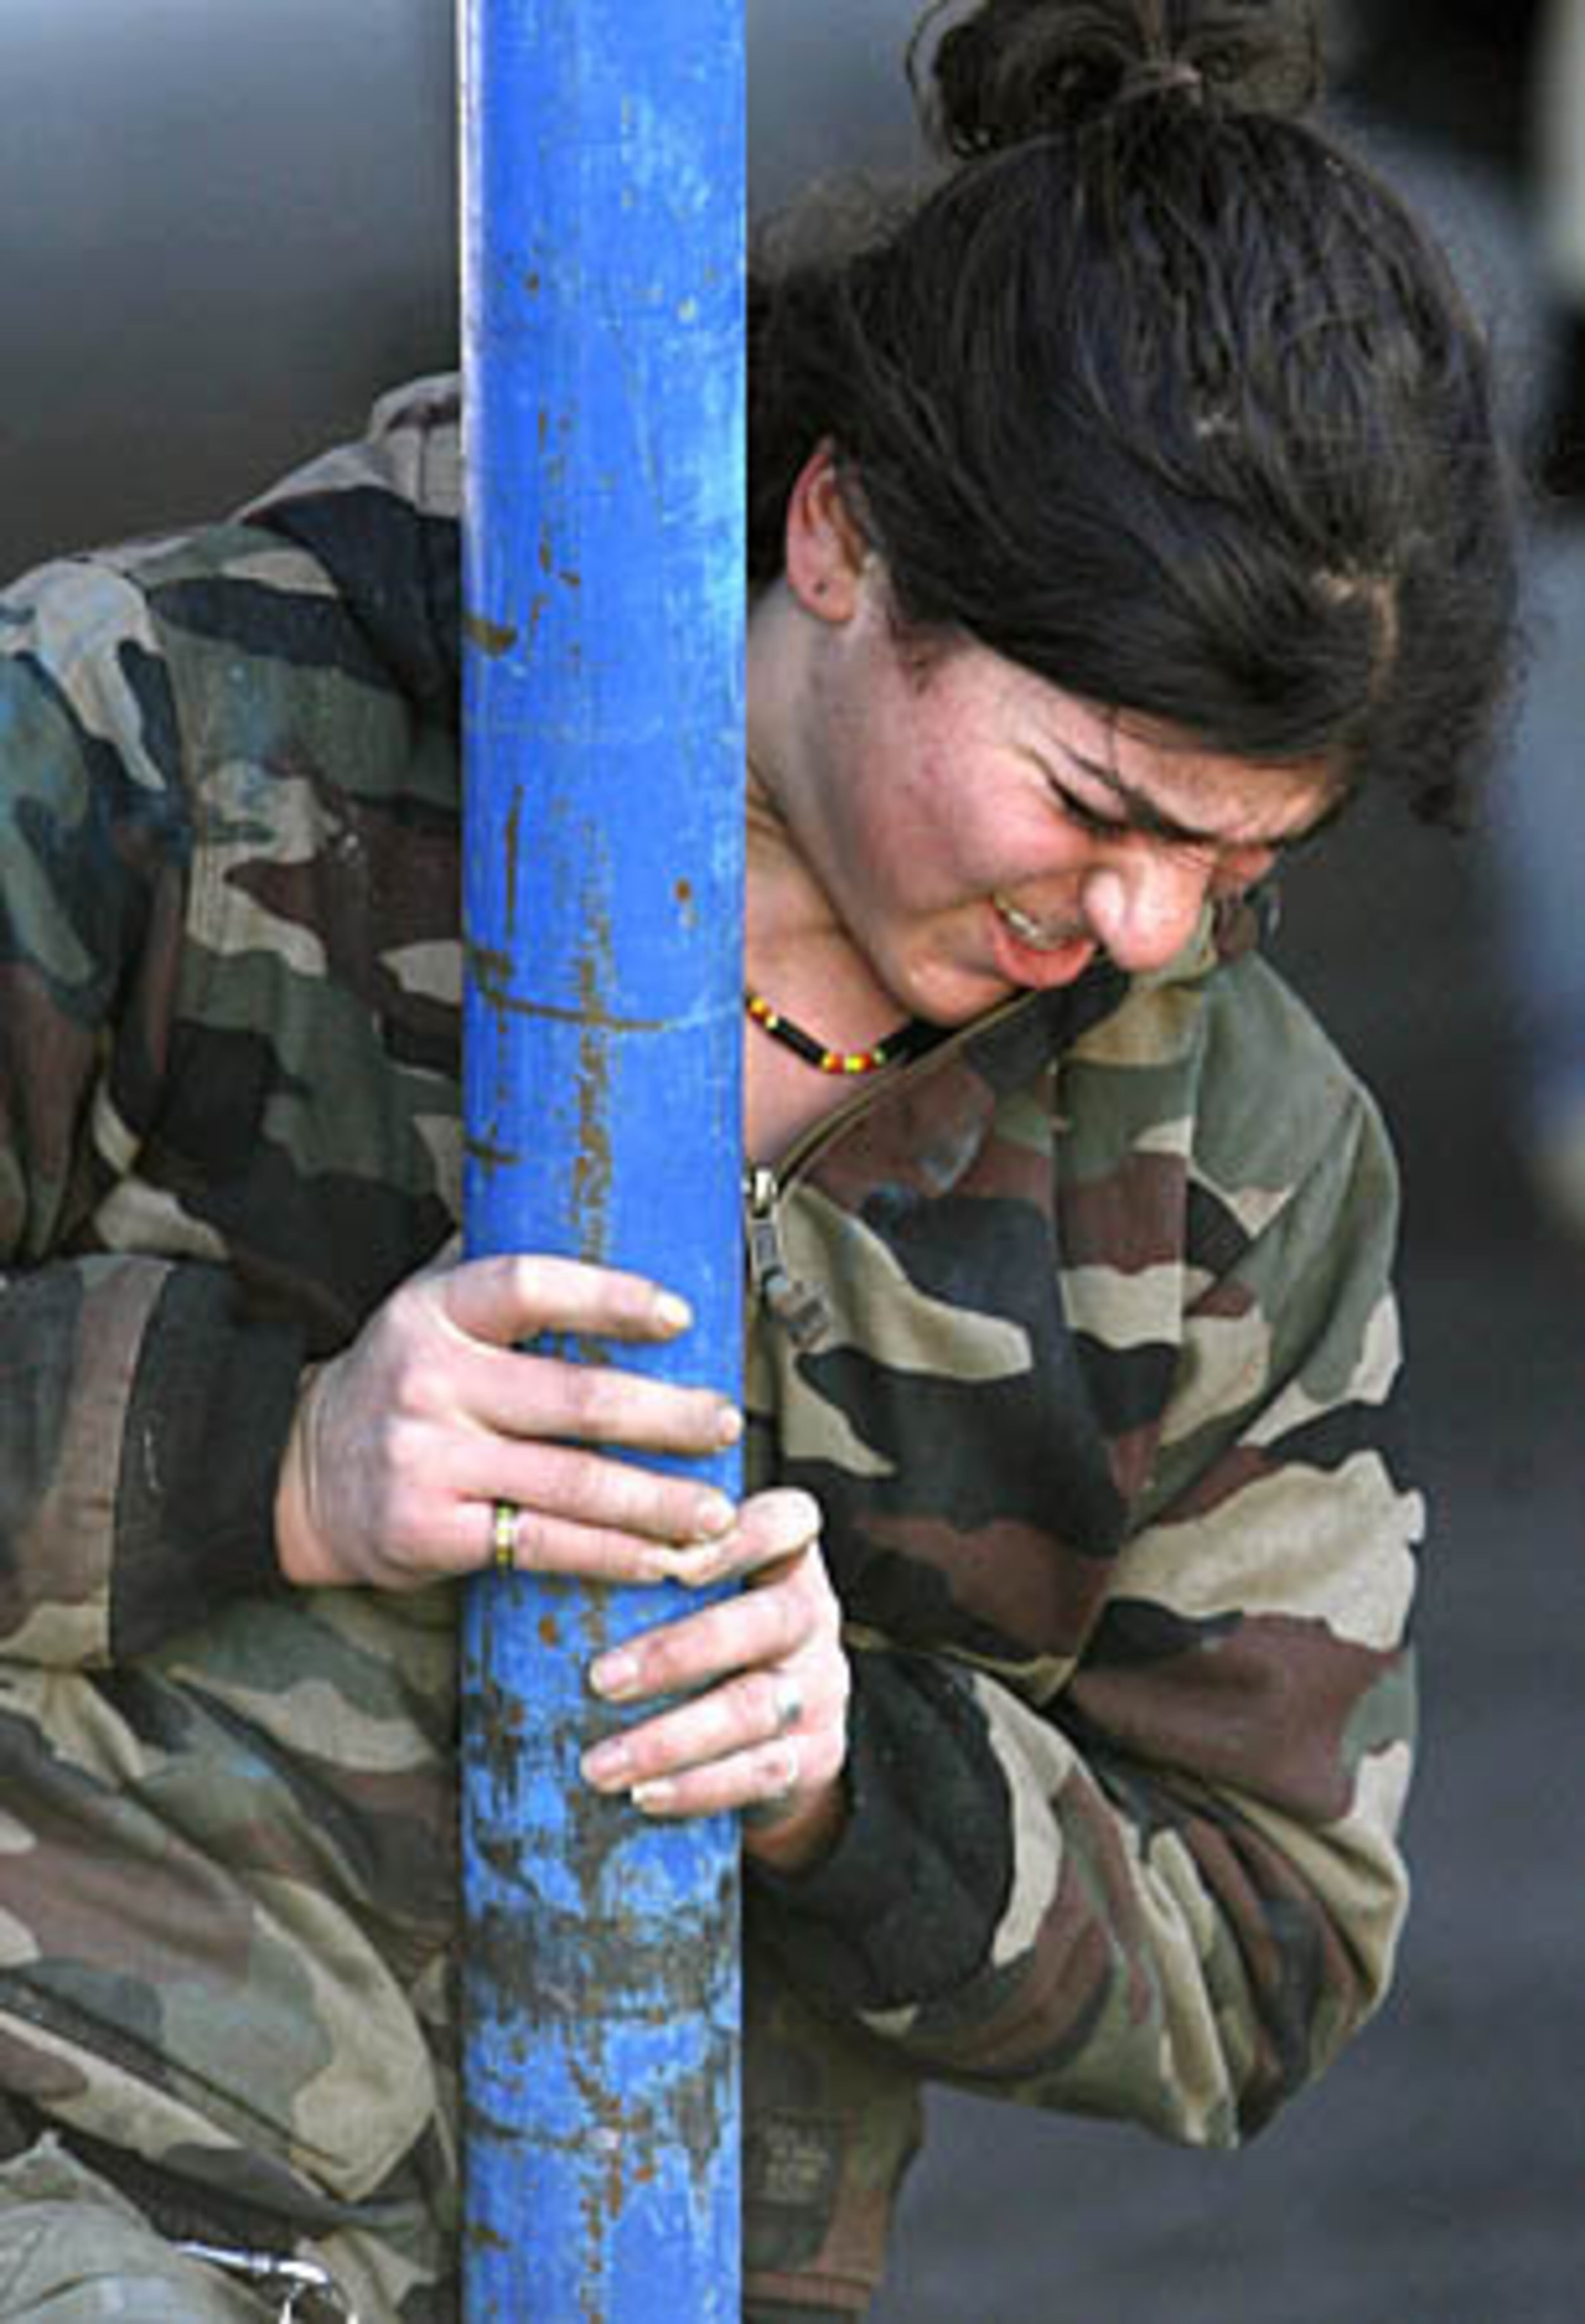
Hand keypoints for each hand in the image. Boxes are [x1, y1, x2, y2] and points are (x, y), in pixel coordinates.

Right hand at [274, 1251, 742, 1591]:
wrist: (298, 1475)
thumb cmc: (399, 1382)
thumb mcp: (427, 1308)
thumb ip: (498, 1273)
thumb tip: (599, 1210)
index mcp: (434, 1311)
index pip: (529, 1287)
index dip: (610, 1298)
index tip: (681, 1315)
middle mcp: (429, 1382)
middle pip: (573, 1398)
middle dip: (668, 1417)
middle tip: (727, 1423)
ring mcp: (427, 1461)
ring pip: (571, 1484)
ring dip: (658, 1502)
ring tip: (717, 1509)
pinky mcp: (429, 1532)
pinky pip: (542, 1546)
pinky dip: (612, 1557)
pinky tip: (662, 1561)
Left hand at [580, 1487, 849, 1873]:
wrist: (770, 1734)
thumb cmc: (697, 1632)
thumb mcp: (690, 1587)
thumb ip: (643, 1560)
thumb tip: (535, 1536)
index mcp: (785, 1556)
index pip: (788, 1522)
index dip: (742, 1537)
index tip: (676, 1562)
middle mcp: (813, 1614)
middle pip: (767, 1622)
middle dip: (680, 1652)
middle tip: (600, 1680)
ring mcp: (821, 1687)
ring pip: (757, 1707)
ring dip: (673, 1738)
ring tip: (599, 1766)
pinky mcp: (817, 1755)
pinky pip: (762, 1772)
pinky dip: (700, 1787)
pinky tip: (645, 1796)